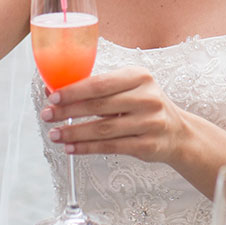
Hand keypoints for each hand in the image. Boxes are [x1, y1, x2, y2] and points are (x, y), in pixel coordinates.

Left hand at [39, 66, 189, 163]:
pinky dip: (88, 148)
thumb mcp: (130, 88)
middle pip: (100, 105)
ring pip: (103, 129)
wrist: (178, 133)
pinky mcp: (148, 145)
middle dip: (68, 111)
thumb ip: (99, 88)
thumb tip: (56, 91)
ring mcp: (150, 122)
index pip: (101, 83)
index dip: (74, 91)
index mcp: (140, 77)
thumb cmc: (144, 106)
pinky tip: (71, 148)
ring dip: (74, 132)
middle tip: (47, 115)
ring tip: (54, 134)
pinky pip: (111, 147)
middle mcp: (147, 98)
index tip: (52, 97)